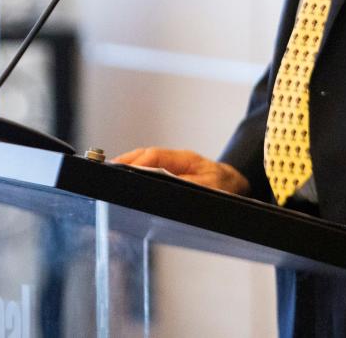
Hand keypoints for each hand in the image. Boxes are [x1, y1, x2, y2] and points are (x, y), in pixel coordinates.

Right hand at [113, 147, 249, 194]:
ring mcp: (175, 164)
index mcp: (186, 159)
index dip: (136, 162)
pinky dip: (138, 171)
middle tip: (107, 170)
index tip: (121, 169)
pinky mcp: (173, 172)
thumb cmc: (226, 188)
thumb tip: (165, 182)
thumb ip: (188, 186)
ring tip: (110, 174)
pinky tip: (126, 180)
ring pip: (147, 160)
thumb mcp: (211, 189)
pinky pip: (152, 168)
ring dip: (129, 165)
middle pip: (147, 155)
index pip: (155, 156)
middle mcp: (178, 159)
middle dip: (126, 161)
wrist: (238, 185)